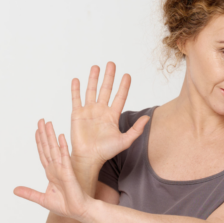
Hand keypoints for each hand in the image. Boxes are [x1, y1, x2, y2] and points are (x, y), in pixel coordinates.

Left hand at [13, 119, 93, 221]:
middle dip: (44, 134)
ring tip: (48, 123)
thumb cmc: (65, 206)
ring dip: (51, 136)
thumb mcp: (42, 199)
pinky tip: (60, 137)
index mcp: (51, 173)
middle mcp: (56, 168)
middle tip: (41, 120)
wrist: (78, 212)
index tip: (36, 131)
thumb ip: (29, 193)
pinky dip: (62, 147)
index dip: (39, 142)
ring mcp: (63, 169)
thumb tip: (14, 190)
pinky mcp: (69, 173)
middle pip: (48, 147)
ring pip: (55, 149)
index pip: (43, 154)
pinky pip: (64, 158)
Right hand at [69, 62, 149, 177]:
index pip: (119, 97)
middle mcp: (101, 110)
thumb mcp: (124, 141)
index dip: (123, 86)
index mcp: (112, 116)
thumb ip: (136, 130)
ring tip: (96, 67)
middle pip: (106, 89)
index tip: (127, 75)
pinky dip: (76, 89)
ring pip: (91, 91)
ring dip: (93, 79)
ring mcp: (89, 111)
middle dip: (109, 76)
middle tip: (111, 64)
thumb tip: (147, 118)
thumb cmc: (106, 152)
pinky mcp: (77, 114)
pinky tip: (77, 80)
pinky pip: (76, 99)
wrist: (89, 158)